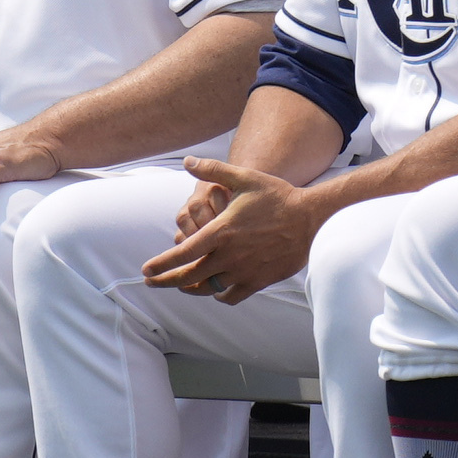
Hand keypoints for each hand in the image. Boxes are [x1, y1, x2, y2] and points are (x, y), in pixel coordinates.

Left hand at [142, 154, 322, 304]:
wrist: (311, 218)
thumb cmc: (277, 196)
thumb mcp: (244, 178)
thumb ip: (213, 171)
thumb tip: (188, 161)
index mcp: (221, 231)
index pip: (182, 253)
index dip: (161, 264)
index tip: (146, 270)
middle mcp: (229, 255)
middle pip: (189, 276)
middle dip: (167, 281)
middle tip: (152, 282)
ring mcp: (244, 270)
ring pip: (208, 288)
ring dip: (191, 288)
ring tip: (182, 285)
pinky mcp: (258, 281)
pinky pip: (231, 296)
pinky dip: (219, 295)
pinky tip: (215, 290)